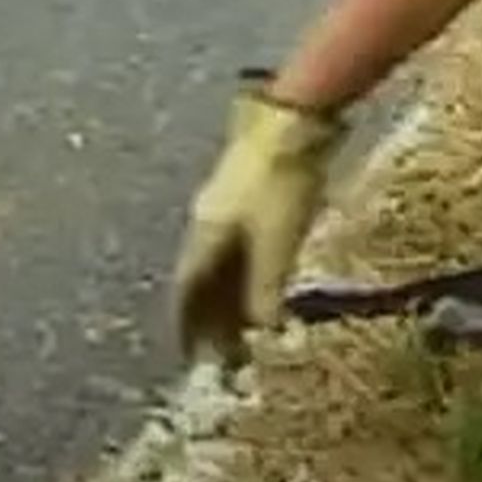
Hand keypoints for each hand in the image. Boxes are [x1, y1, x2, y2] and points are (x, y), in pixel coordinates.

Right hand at [170, 73, 343, 364]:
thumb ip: (266, 289)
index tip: (191, 358)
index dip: (187, 325)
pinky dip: (247, 277)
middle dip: (211, 320)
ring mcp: (229, 208)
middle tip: (225, 355)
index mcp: (206, 234)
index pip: (188, 290)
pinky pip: (240, 249)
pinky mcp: (251, 197)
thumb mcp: (276, 243)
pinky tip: (264, 287)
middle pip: (204, 281)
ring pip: (222, 266)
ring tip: (245, 331)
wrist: (294, 123)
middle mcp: (209, 223)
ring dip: (230, 300)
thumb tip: (262, 330)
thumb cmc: (282, 184)